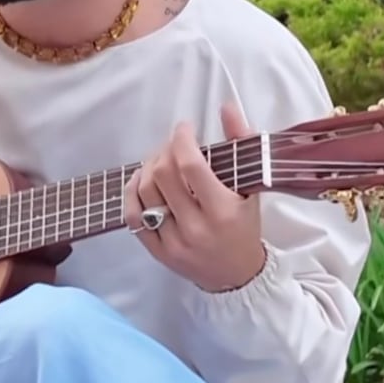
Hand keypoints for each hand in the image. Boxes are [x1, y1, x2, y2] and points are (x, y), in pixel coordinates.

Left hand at [124, 102, 266, 292]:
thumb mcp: (251, 187)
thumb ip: (241, 143)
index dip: (181, 140)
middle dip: (164, 151)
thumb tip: (226, 106)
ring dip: (147, 168)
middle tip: (172, 145)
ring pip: (145, 193)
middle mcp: (196, 228)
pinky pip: (133, 216)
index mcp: (223, 211)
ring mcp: (174, 242)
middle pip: (163, 176)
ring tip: (158, 160)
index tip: (184, 128)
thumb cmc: (245, 227)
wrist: (237, 276)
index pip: (190, 166)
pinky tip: (141, 181)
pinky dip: (132, 192)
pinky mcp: (157, 252)